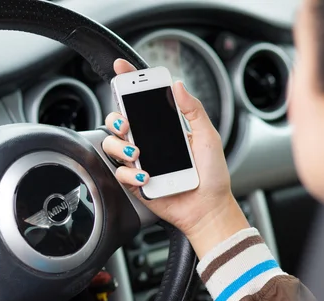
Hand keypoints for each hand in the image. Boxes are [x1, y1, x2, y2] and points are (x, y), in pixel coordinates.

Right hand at [103, 59, 248, 257]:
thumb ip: (193, 110)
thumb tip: (177, 85)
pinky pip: (120, 171)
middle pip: (117, 121)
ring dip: (120, 146)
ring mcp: (139, 161)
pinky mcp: (134, 182)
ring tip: (139, 153)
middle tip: (126, 123)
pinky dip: (130, 172)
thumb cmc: (211, 175)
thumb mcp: (208, 136)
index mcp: (163, 127)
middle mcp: (147, 141)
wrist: (208, 208)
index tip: (121, 68)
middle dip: (115, 118)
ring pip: (112, 145)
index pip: (142, 101)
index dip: (129, 82)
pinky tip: (146, 176)